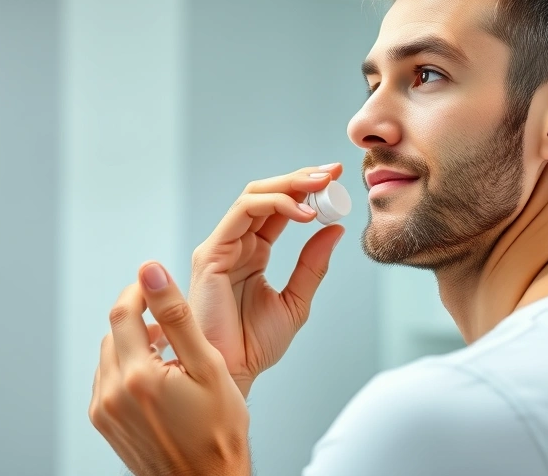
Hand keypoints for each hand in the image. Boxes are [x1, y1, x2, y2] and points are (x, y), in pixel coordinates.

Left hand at [90, 262, 250, 475]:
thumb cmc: (218, 431)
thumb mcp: (208, 366)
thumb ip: (176, 315)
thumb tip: (153, 272)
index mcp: (138, 376)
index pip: (123, 312)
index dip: (140, 291)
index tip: (157, 286)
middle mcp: (112, 394)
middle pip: (114, 332)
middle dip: (139, 318)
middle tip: (170, 322)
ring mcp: (104, 411)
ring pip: (110, 355)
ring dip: (133, 344)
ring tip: (168, 352)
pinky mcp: (104, 423)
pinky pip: (108, 379)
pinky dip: (128, 368)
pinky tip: (157, 377)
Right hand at [189, 164, 346, 397]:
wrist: (232, 373)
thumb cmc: (254, 345)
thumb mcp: (296, 301)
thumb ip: (312, 265)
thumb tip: (335, 229)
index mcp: (253, 252)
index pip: (279, 209)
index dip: (306, 190)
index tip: (336, 180)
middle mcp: (235, 243)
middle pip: (266, 195)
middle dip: (300, 179)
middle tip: (332, 173)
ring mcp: (221, 246)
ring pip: (254, 196)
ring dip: (290, 186)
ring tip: (322, 187)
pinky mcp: (211, 253)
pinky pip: (243, 213)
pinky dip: (276, 205)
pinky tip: (304, 214)